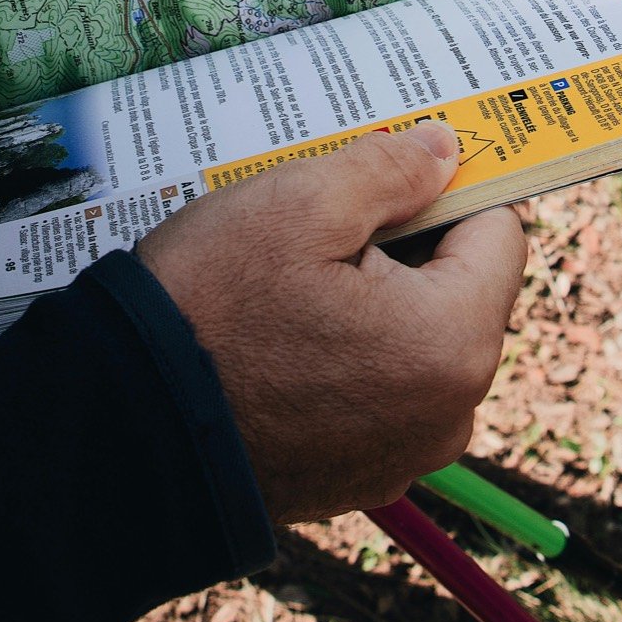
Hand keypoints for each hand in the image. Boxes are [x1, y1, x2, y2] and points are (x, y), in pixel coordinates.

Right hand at [138, 123, 525, 522]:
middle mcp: (447, 413)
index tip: (398, 162)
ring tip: (292, 268)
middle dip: (405, 239)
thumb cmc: (210, 307)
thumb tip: (446, 149)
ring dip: (373, 291)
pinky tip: (282, 323)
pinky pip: (378, 384)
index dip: (451, 184)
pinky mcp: (357, 473)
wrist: (121, 429)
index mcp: (452, 344)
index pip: (499, 233)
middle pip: (459, 287)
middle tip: (326, 212)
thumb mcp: (299, 203)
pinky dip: (347, 346)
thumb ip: (390, 169)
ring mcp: (402, 452)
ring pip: (415, 334)